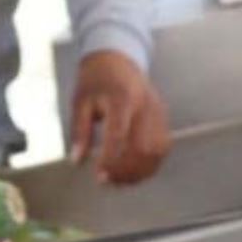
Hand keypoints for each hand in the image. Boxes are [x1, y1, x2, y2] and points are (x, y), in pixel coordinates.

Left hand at [69, 51, 169, 184]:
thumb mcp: (80, 101)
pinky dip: (149, 165)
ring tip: (119, 179)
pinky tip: (133, 170)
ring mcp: (158, 112)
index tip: (99, 176)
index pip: (119, 134)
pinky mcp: (164, 119)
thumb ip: (79, 131)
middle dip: (126, 171)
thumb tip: (77, 160)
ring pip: (157, 152)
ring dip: (139, 172)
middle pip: (143, 147)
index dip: (110, 159)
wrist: (117, 59)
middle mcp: (145, 105)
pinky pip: (162, 149)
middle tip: (107, 181)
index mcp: (121, 98)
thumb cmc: (97, 80)